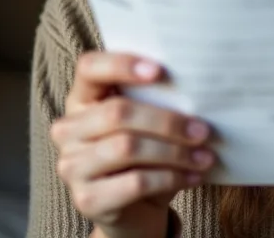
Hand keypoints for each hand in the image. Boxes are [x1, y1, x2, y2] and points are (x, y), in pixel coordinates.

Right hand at [51, 51, 214, 237]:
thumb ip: (157, 98)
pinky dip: (170, 178)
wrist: (135, 209)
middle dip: (167, 120)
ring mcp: (72, 166)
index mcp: (82, 98)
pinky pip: (134, 183)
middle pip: (117, 112)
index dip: (121, 65)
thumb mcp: (148, 120)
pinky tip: (192, 177)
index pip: (89, 68)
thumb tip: (198, 86)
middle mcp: (69, 130)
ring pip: (127, 147)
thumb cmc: (146, 151)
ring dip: (175, 151)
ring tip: (204, 156)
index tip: (160, 70)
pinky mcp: (87, 200)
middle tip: (202, 130)